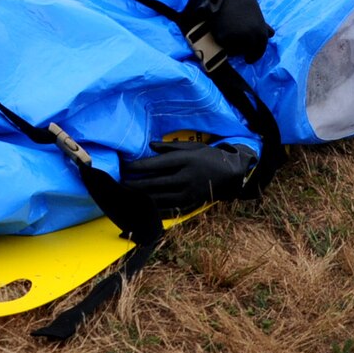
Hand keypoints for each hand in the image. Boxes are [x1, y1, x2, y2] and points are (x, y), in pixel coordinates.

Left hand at [120, 141, 256, 213]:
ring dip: (143, 196)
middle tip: (122, 183)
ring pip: (161, 197)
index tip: (126, 167)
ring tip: (129, 194)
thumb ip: (170, 147)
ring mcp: (189, 192)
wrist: (230, 174)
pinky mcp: (191, 203)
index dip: (140, 167)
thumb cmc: (209, 156)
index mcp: (186, 160)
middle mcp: (186, 177)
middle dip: (137, 183)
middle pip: (156, 182)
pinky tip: (144, 205)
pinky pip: (169, 207)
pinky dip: (155, 207)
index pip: (158, 164)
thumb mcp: (192, 146)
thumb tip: (150, 145)